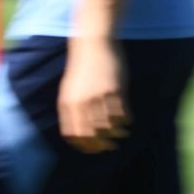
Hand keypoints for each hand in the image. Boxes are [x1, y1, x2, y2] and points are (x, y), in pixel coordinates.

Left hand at [59, 37, 128, 152]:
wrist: (92, 45)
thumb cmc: (81, 69)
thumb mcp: (69, 89)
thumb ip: (72, 109)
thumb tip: (79, 132)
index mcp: (67, 103)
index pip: (72, 134)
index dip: (83, 145)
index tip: (92, 149)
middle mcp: (81, 102)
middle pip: (91, 134)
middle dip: (101, 145)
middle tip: (109, 147)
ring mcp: (98, 97)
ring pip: (108, 127)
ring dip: (116, 134)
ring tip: (121, 134)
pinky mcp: (115, 90)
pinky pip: (122, 114)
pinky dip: (125, 121)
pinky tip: (126, 121)